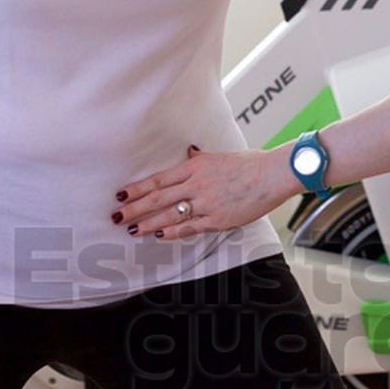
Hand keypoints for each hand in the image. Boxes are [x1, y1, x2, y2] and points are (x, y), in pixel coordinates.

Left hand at [112, 145, 298, 240]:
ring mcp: (206, 203)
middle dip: (135, 208)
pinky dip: (173, 232)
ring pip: (170, 215)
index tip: (121, 195)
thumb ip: (201, 158)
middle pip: (158, 198)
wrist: (272, 175)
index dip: (137, 189)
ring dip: (149, 223)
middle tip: (117, 216)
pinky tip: (160, 235)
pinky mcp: (218, 219)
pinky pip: (190, 227)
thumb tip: (189, 153)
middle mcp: (197, 184)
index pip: (159, 180)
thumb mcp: (220, 155)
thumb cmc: (250, 163)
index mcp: (196, 166)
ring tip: (132, 230)